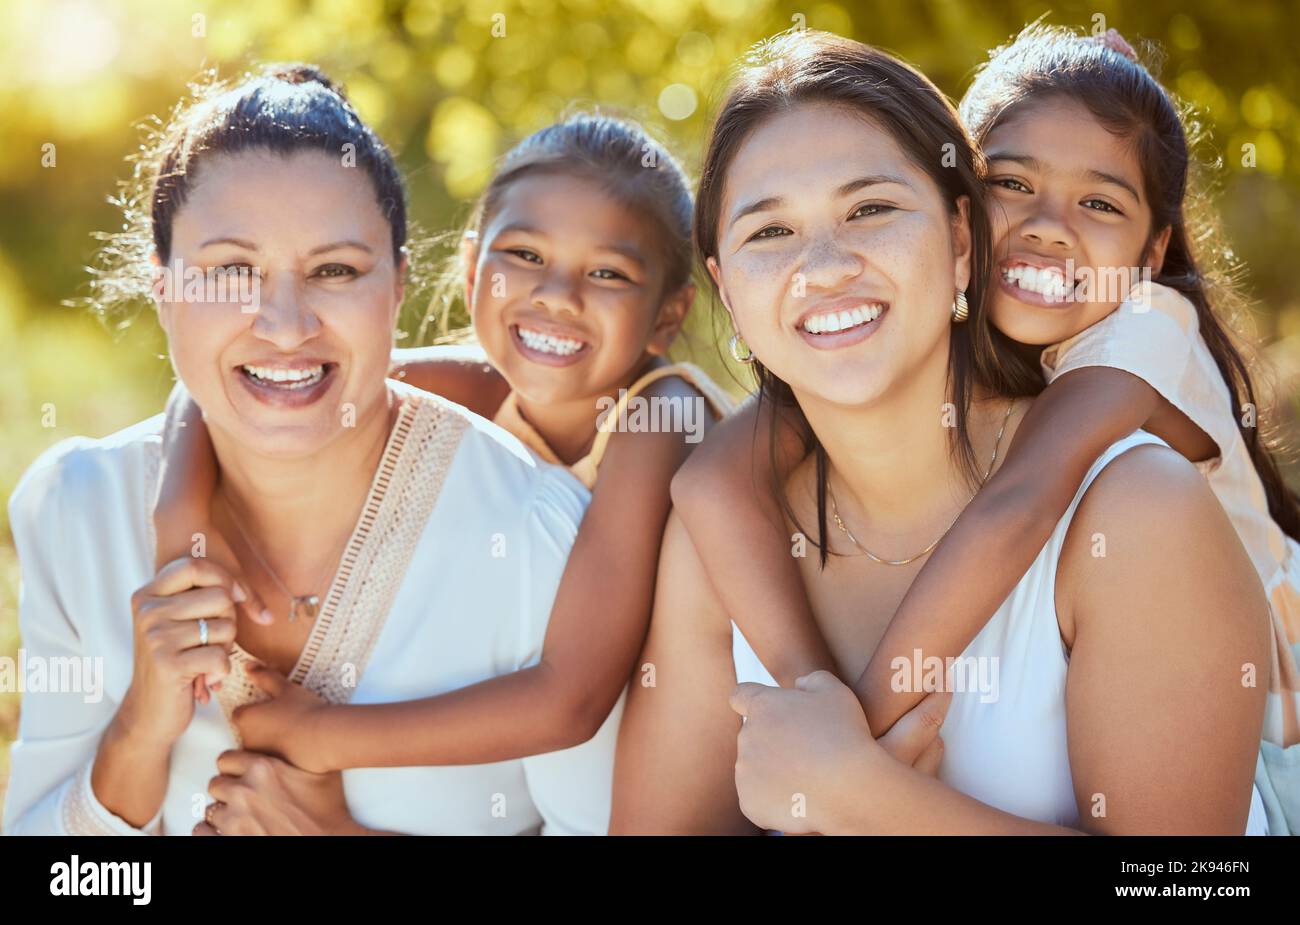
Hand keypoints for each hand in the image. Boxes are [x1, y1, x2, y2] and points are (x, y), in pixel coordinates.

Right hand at [118, 557, 246, 748]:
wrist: (148, 713)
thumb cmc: (176, 662)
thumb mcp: (183, 625)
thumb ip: (211, 601)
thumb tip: (257, 606)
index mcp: (147, 595)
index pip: (195, 565)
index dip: (225, 579)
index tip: (235, 598)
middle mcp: (147, 611)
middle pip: (219, 596)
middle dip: (229, 621)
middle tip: (211, 643)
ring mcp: (155, 637)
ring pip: (225, 627)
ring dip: (226, 648)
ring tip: (203, 661)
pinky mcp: (167, 664)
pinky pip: (221, 656)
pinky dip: (222, 671)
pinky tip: (205, 679)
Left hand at [194, 749, 360, 835]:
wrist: (329, 840)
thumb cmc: (328, 811)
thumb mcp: (317, 773)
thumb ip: (294, 758)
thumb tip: (296, 741)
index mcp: (263, 769)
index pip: (226, 759)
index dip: (234, 769)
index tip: (240, 776)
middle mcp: (245, 791)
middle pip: (216, 784)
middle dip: (229, 792)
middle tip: (244, 800)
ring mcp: (235, 819)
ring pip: (210, 809)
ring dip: (223, 813)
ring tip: (240, 818)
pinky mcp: (228, 840)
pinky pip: (202, 831)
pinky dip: (211, 832)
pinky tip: (227, 832)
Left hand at [232, 662, 335, 773]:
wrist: (323, 737)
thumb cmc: (304, 711)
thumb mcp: (285, 688)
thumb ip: (264, 675)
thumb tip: (248, 666)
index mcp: (245, 717)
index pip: (240, 713)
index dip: (254, 710)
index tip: (269, 709)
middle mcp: (245, 739)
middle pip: (247, 732)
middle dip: (259, 728)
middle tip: (282, 721)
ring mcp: (257, 756)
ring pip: (257, 747)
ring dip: (267, 742)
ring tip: (290, 735)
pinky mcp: (270, 768)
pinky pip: (269, 760)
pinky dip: (278, 755)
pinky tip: (294, 748)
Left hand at [730, 670, 945, 833]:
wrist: (849, 789)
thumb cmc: (845, 736)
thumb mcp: (836, 692)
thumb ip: (813, 680)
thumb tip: (799, 684)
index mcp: (763, 706)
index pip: (740, 696)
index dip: (751, 702)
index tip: (768, 712)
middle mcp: (746, 736)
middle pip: (753, 736)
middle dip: (773, 741)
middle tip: (805, 752)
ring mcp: (745, 771)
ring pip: (755, 768)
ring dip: (773, 770)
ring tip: (807, 778)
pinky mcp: (749, 802)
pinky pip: (758, 798)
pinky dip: (774, 799)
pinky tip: (800, 797)